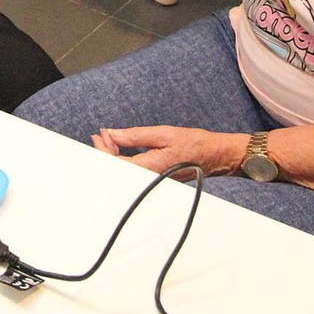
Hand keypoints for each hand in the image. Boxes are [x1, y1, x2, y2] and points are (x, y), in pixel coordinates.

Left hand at [91, 125, 248, 177]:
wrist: (215, 156)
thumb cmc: (194, 143)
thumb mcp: (163, 134)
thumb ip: (135, 136)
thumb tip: (112, 134)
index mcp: (149, 168)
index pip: (116, 164)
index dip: (103, 150)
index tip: (98, 135)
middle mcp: (148, 178)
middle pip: (118, 169)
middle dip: (105, 151)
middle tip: (101, 134)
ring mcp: (152, 180)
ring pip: (125, 170)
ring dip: (114, 154)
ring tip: (109, 138)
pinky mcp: (155, 178)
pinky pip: (134, 170)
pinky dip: (124, 158)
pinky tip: (121, 147)